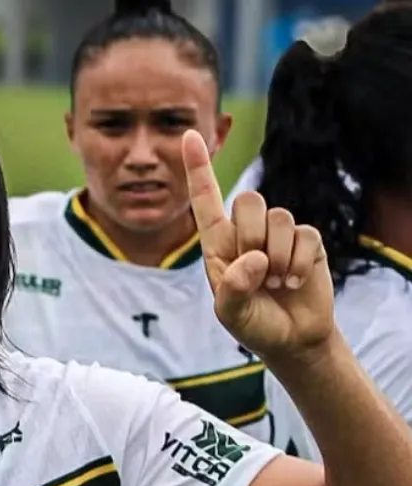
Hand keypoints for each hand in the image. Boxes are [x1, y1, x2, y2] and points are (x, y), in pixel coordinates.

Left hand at [181, 130, 335, 360]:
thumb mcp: (230, 314)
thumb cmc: (253, 323)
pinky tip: (295, 281)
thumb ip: (233, 289)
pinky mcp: (308, 241)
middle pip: (248, 201)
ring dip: (279, 256)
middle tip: (258, 271)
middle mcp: (247, 232)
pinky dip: (299, 262)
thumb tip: (252, 258)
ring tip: (276, 282)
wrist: (292, 339)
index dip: (197, 168)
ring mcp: (279, 234)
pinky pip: (305, 234)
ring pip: (279, 216)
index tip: (189, 135)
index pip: (205, 200)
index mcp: (218, 244)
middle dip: (252, 236)